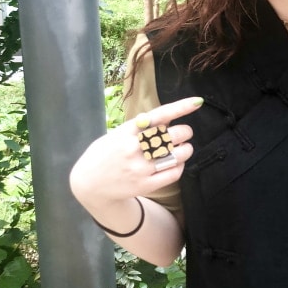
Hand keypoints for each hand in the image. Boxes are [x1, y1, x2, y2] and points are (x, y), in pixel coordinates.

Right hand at [70, 96, 202, 209]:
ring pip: (177, 156)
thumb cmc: (106, 153)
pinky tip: (177, 162)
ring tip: (184, 148)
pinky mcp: (145, 185)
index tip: (198, 102)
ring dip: (186, 150)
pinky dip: (180, 166)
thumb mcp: (117, 133)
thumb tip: (169, 117)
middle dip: (185, 132)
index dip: (180, 108)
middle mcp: (133, 149)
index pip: (158, 115)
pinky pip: (173, 173)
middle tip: (185, 133)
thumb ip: (141, 126)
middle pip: (172, 136)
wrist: (89, 184)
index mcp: (126, 131)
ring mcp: (140, 168)